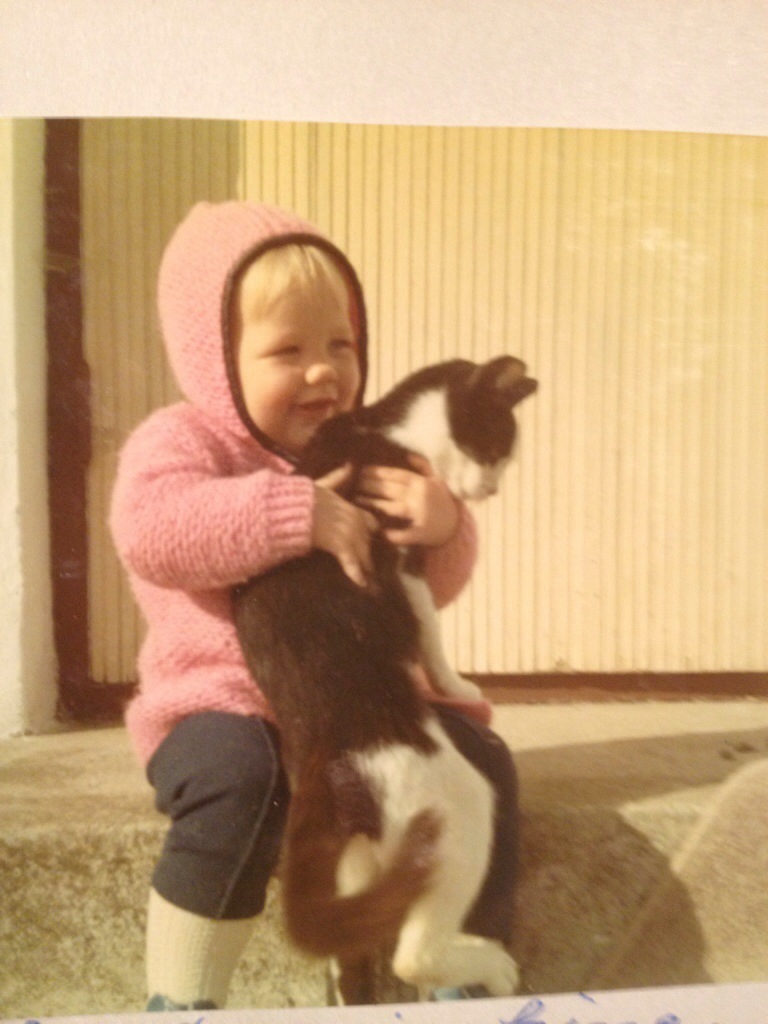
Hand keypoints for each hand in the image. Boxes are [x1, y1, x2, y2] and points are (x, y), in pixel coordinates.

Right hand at [312, 464, 378, 586]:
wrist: (293, 508)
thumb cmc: (305, 496)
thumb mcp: (323, 484)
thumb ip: (338, 477)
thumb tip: (349, 465)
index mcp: (350, 507)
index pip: (369, 521)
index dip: (370, 530)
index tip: (373, 537)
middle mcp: (354, 520)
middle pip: (366, 539)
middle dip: (368, 552)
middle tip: (372, 566)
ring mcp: (348, 533)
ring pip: (361, 551)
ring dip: (365, 565)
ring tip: (370, 580)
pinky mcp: (340, 546)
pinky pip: (351, 562)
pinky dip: (356, 573)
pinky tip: (361, 583)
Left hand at [357, 455, 459, 546]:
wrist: (457, 526)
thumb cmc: (443, 501)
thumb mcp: (437, 480)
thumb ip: (422, 466)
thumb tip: (407, 454)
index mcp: (422, 483)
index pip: (396, 475)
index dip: (378, 472)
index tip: (363, 470)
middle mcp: (420, 497)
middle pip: (391, 489)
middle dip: (371, 485)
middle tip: (355, 482)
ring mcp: (420, 515)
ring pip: (393, 508)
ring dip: (375, 503)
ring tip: (358, 499)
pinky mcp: (421, 533)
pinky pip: (405, 534)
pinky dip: (394, 534)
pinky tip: (380, 532)